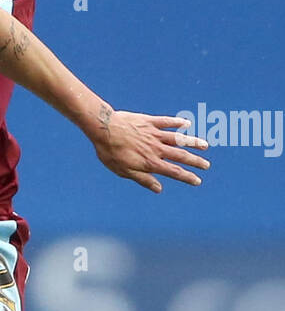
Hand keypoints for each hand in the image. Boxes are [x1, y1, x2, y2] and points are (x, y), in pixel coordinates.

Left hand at [93, 111, 209, 192]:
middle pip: (180, 156)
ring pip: (178, 138)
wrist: (104, 129)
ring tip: (205, 146)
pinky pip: (167, 122)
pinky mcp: (150, 121)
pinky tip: (186, 124)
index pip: (174, 172)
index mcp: (150, 162)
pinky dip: (178, 123)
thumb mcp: (124, 171)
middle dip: (195, 161)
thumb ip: (143, 179)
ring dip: (193, 142)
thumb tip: (159, 189)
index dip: (187, 177)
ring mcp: (154, 134)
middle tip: (207, 165)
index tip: (198, 180)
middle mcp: (156, 148)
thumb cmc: (111, 152)